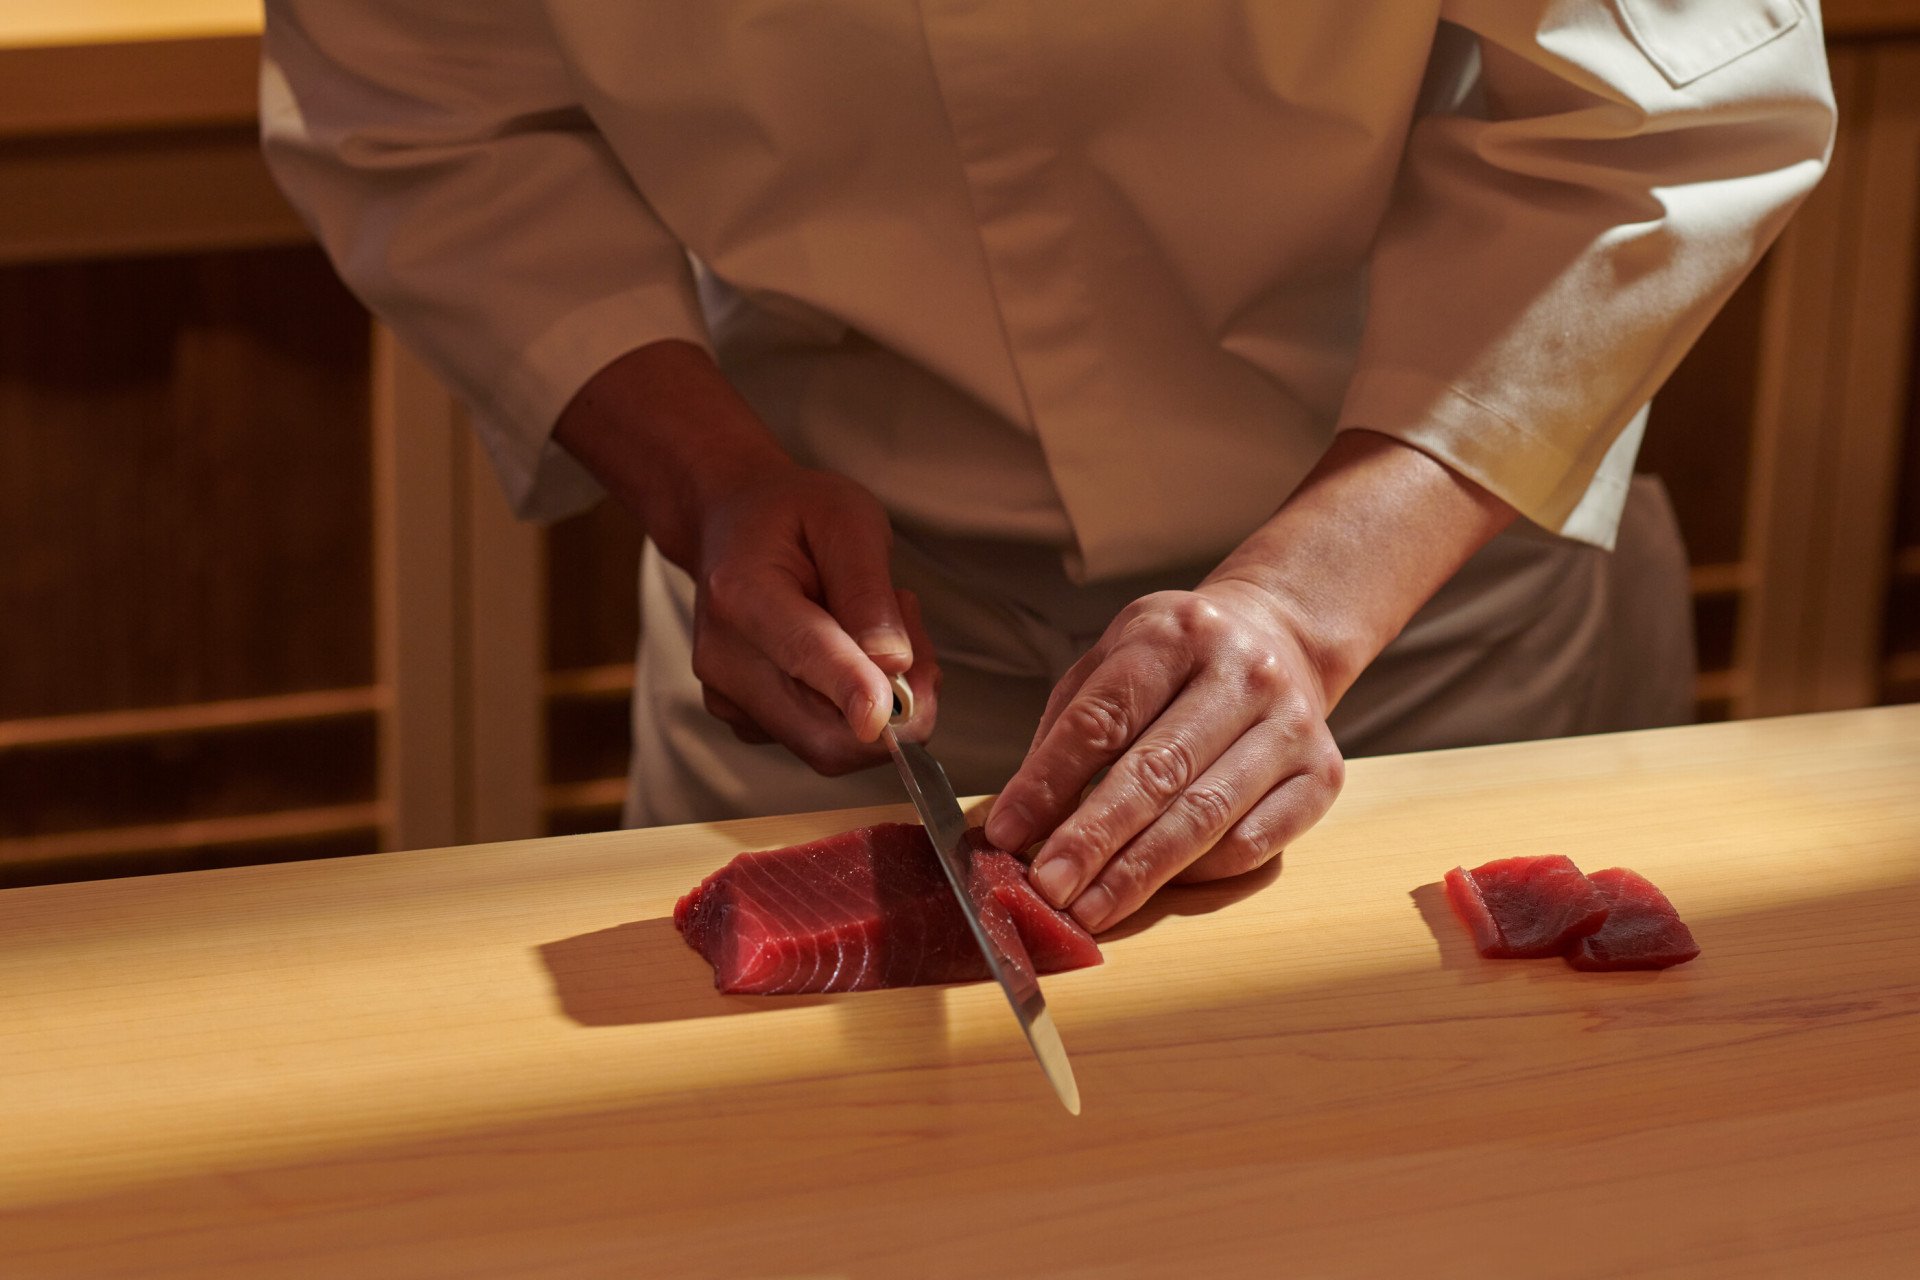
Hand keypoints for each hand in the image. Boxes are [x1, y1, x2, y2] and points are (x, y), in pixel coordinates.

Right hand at [690, 461, 938, 773]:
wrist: (732, 524)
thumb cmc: (793, 515)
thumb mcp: (847, 520)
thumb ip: (868, 592)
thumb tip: (893, 665)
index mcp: (741, 595)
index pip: (803, 655)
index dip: (852, 690)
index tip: (887, 717)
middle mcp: (725, 659)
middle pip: (820, 735)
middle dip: (894, 712)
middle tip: (916, 648)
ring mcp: (730, 698)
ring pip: (831, 744)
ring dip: (879, 706)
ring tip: (874, 629)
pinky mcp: (747, 720)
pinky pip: (820, 740)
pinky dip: (853, 710)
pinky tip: (849, 655)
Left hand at [983, 580, 1343, 931]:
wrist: (1280, 635)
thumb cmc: (1175, 661)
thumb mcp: (1111, 662)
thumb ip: (1066, 733)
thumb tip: (1019, 821)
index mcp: (1176, 633)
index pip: (1103, 719)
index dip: (1049, 782)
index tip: (1007, 833)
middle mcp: (1243, 673)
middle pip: (1157, 772)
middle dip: (1093, 840)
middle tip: (1047, 887)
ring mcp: (1291, 725)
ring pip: (1206, 816)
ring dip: (1141, 873)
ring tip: (1090, 909)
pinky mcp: (1323, 774)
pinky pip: (1254, 844)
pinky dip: (1200, 876)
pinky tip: (1159, 890)